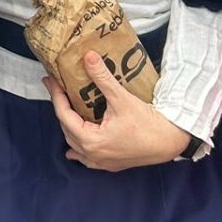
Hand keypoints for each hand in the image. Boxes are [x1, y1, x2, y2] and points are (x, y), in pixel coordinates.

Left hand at [47, 51, 191, 169]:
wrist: (170, 141)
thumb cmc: (147, 123)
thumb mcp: (121, 98)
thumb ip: (102, 78)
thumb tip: (88, 57)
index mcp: (91, 140)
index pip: (64, 115)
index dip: (56, 96)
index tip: (51, 81)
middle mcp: (93, 154)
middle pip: (67, 129)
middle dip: (61, 109)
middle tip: (58, 90)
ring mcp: (102, 162)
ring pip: (76, 145)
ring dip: (69, 128)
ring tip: (66, 111)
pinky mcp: (112, 165)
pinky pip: (88, 159)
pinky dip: (80, 151)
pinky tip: (75, 150)